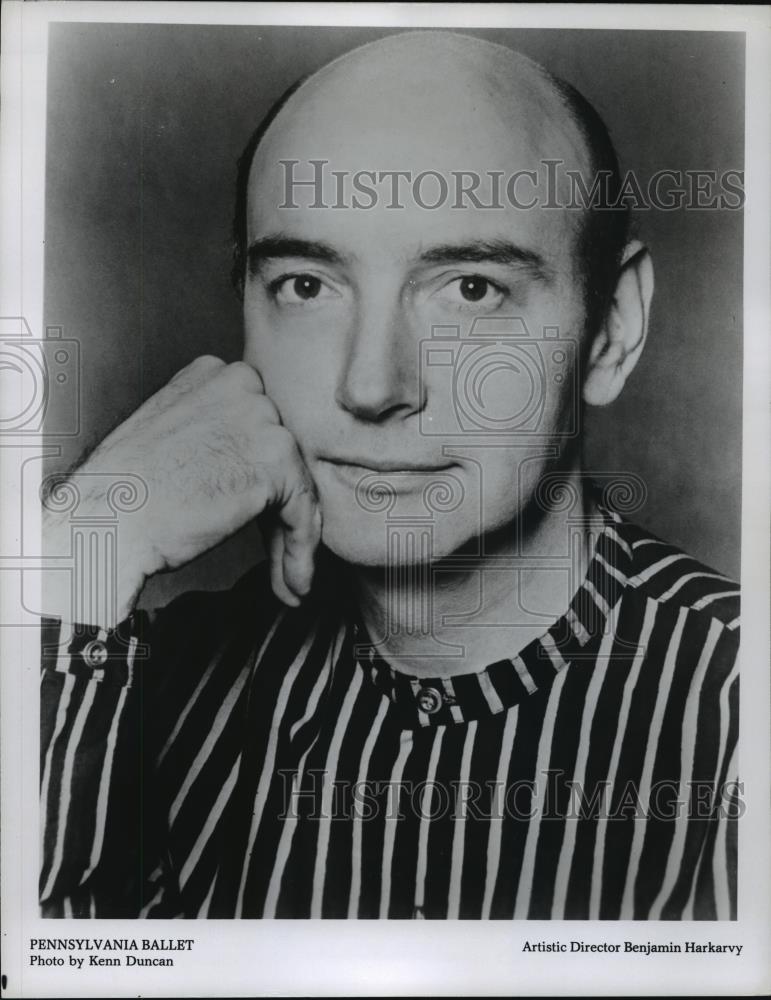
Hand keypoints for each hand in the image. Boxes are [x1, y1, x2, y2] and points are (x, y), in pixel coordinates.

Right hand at [43, 356, 321, 620]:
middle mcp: (242, 385)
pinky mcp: (275, 460)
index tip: (256, 518)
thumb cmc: (126, 491)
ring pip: (296, 486)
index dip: (259, 478)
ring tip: (286, 578)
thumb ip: (216, 434)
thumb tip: (253, 466)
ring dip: (292, 537)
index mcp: (214, 374)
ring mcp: (261, 419)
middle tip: (274, 556)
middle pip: (281, 456)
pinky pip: (304, 511)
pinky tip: (294, 583)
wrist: (106, 518)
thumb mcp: (172, 434)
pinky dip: (301, 550)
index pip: (259, 428)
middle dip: (278, 508)